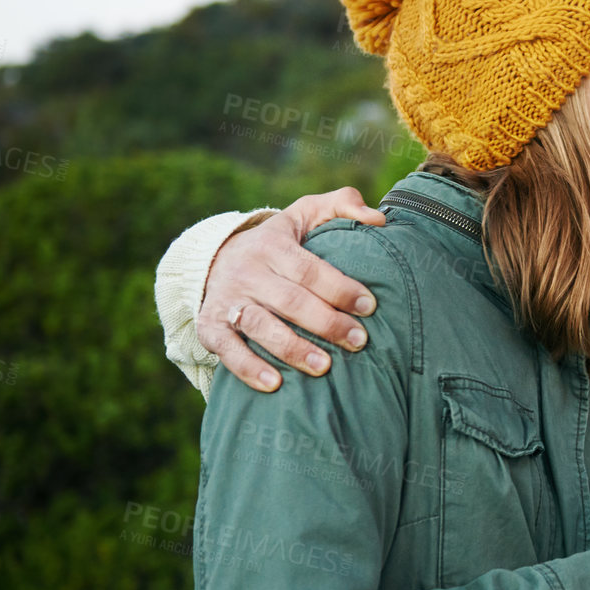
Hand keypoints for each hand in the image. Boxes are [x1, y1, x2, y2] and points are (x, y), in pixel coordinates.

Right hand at [195, 188, 385, 390]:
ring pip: (258, 325)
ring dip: (291, 348)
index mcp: (273, 245)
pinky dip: (248, 368)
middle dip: (326, 323)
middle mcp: (247, 272)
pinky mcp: (210, 327)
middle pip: (290, 300)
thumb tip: (379, 219)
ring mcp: (227, 300)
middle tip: (359, 341)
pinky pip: (227, 350)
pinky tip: (274, 384)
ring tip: (323, 366)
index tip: (369, 306)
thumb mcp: (305, 213)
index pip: (309, 269)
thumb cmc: (279, 241)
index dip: (340, 288)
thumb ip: (342, 204)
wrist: (215, 260)